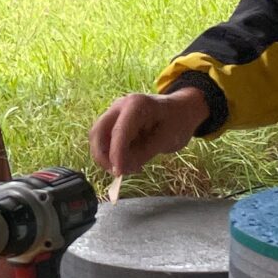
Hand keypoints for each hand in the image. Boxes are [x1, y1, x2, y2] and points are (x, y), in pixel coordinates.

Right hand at [89, 86, 210, 179]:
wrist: (180, 111)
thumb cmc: (177, 123)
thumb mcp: (166, 140)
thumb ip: (143, 154)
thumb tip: (121, 168)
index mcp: (137, 105)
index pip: (119, 131)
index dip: (116, 153)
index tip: (119, 173)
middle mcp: (120, 105)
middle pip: (98, 131)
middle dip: (102, 155)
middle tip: (117, 173)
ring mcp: (114, 112)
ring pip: (97, 137)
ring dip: (105, 156)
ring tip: (127, 168)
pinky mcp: (112, 122)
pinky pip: (103, 139)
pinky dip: (110, 153)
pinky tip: (126, 161)